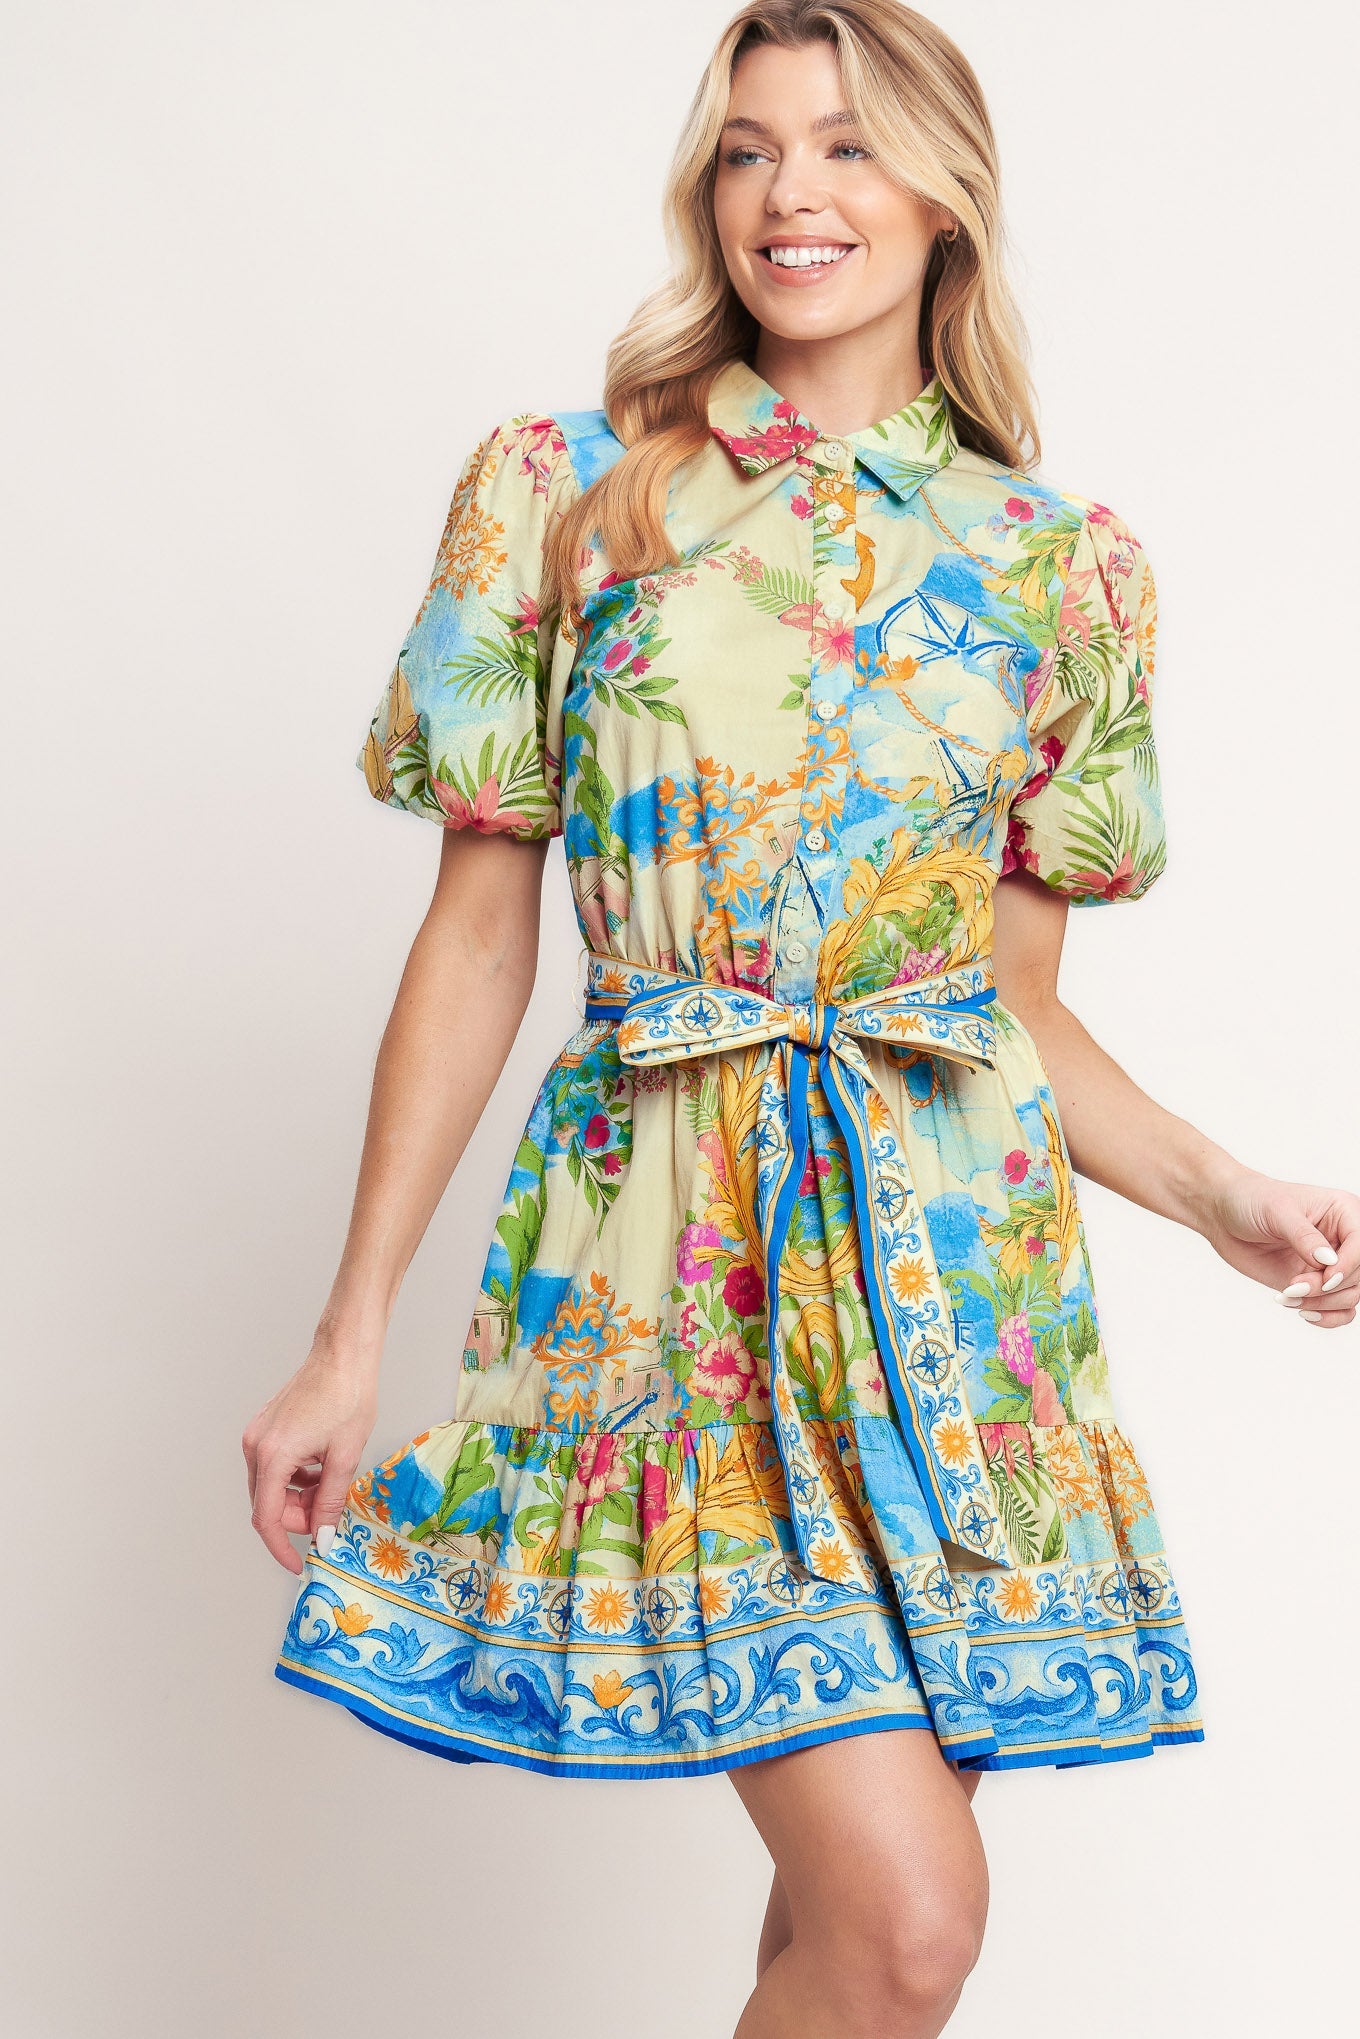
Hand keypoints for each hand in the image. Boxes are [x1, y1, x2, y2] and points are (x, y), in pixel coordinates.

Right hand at [242, 1338, 380, 1572]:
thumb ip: (330, 1503)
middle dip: (297, 1518)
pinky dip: (295, 1477)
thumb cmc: (348, 1396)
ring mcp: (257, 1435)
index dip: (281, 1548)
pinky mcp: (265, 1428)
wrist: (343, 1354)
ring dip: (298, 1497)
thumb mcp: (345, 1457)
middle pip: (268, 1504)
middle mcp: (256, 1446)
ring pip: (272, 1486)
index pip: (266, 1519)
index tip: (298, 1564)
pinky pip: (274, 1466)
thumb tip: (323, 1537)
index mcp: (273, 1456)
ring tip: (331, 1483)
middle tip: (329, 1517)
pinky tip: (321, 1467)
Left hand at [1192, 1165, 1359, 1327]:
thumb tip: (1328, 1261)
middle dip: (1328, 1288)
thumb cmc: (1252, 1201)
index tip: (1324, 1279)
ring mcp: (1330, 1264)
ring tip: (1288, 1295)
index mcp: (1344, 1213)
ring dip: (1321, 1303)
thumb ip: (1304, 1236)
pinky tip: (1301, 1310)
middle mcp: (1343, 1240)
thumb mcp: (1277, 1211)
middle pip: (1359, 1276)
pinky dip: (1325, 1316)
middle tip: (1293, 1286)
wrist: (1225, 1215)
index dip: (1348, 1267)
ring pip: (1350, 1295)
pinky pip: (1339, 1309)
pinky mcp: (1316, 1283)